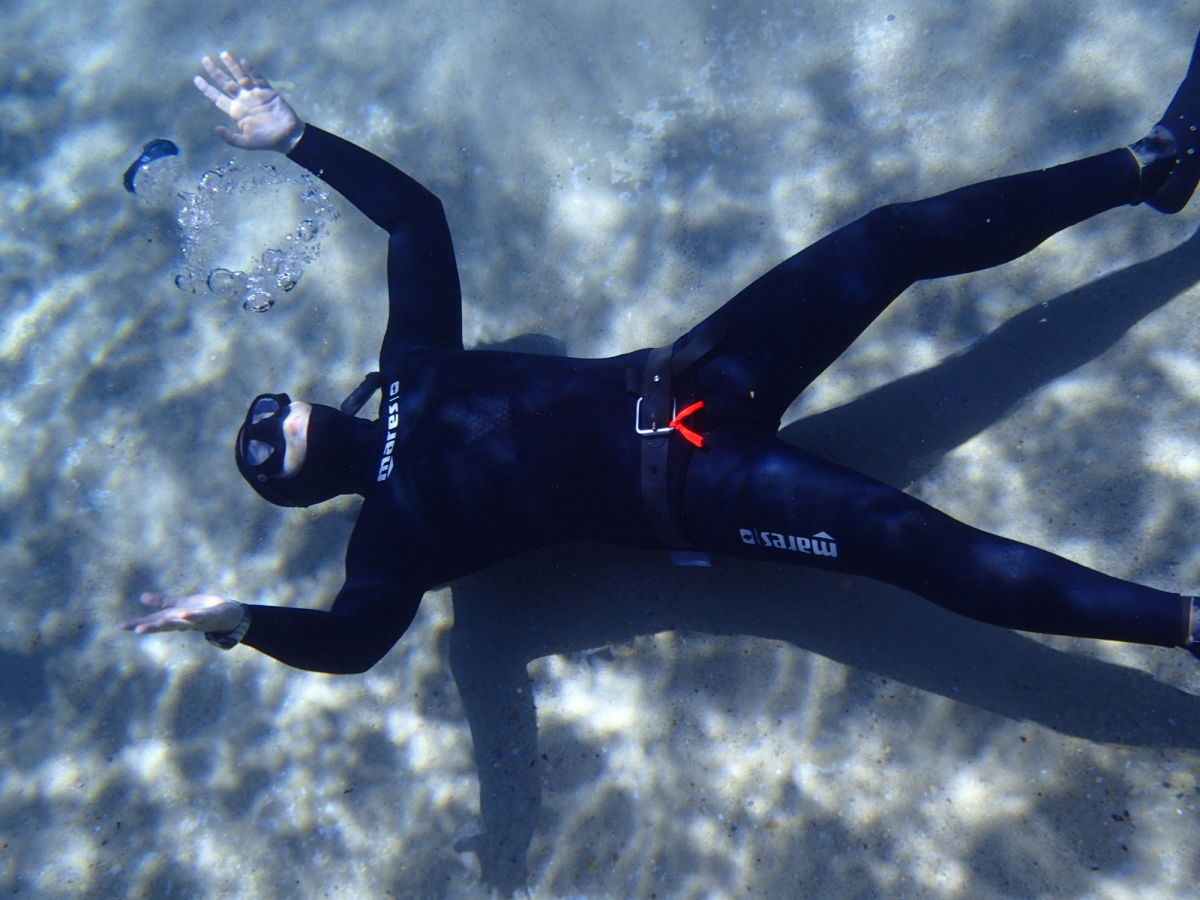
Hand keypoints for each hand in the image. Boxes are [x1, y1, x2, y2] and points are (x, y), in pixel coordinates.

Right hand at [120, 592, 243, 634]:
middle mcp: (182, 623)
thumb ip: (162, 602)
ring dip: (169, 625)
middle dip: (150, 628)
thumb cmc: (202, 610)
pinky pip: (199, 618)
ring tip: (157, 623)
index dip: (136, 624)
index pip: (152, 622)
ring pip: (180, 624)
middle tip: (135, 630)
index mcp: (173, 619)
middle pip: (164, 626)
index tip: (120, 626)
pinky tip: (184, 615)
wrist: (228, 615)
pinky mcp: (209, 617)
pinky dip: (192, 617)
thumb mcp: (180, 605)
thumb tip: (141, 597)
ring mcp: (195, 622)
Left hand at [193, 51, 303, 152]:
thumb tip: (215, 128)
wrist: (287, 136)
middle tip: (205, 60)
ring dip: (231, 66)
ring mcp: (254, 94)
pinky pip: (257, 78)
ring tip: (223, 54)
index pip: (217, 97)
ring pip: (240, 77)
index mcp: (236, 111)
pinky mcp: (267, 91)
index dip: (207, 88)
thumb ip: (230, 137)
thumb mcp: (245, 142)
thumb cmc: (266, 141)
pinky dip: (250, 70)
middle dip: (215, 72)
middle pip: (225, 83)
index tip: (196, 78)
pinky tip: (243, 61)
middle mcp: (243, 100)